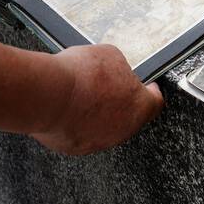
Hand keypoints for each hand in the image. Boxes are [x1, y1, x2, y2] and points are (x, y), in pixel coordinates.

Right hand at [32, 45, 163, 154]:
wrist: (48, 95)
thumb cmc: (81, 77)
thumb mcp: (110, 56)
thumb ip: (120, 68)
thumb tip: (117, 71)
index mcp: (140, 107)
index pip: (155, 103)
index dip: (151, 93)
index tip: (148, 88)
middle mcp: (123, 130)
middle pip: (129, 116)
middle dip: (120, 102)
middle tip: (107, 87)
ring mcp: (100, 142)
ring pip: (105, 127)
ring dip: (98, 113)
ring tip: (84, 95)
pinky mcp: (76, 148)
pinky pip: (82, 134)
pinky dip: (78, 122)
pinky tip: (69, 107)